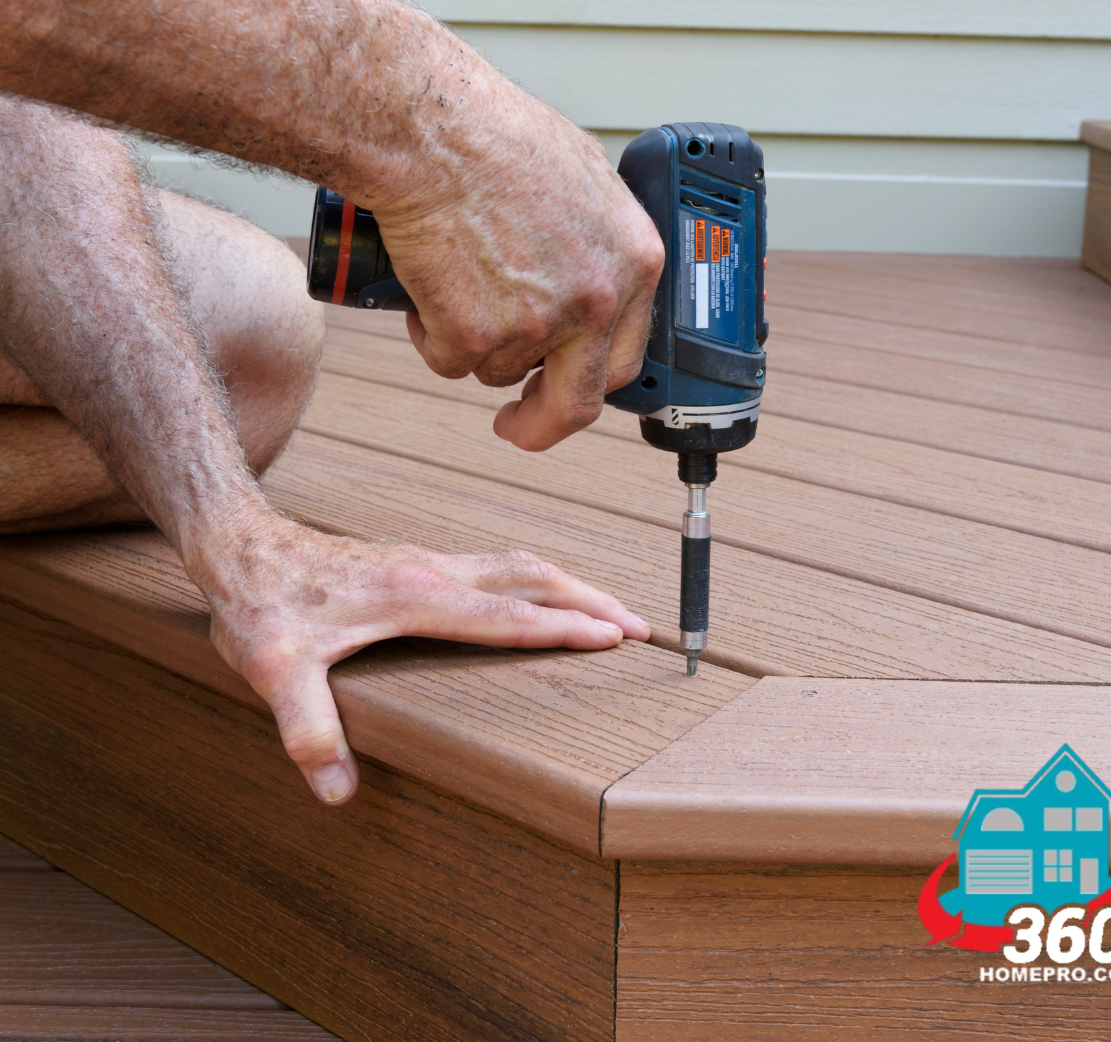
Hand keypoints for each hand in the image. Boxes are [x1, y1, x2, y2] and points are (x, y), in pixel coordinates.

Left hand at [197, 512, 649, 803]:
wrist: (241, 546)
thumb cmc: (260, 605)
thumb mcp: (273, 671)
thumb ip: (307, 728)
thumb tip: (338, 790)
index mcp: (414, 595)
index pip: (507, 616)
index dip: (562, 629)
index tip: (614, 637)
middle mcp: (434, 571)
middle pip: (533, 579)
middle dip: (592, 602)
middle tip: (641, 627)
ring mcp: (432, 561)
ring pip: (522, 566)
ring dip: (572, 585)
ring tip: (613, 611)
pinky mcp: (423, 561)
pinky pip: (502, 566)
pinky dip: (541, 581)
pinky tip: (544, 596)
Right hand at [371, 75, 663, 452]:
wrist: (431, 128)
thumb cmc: (495, 136)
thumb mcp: (584, 182)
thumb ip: (597, 244)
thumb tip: (591, 276)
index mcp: (633, 263)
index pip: (626, 356)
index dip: (590, 380)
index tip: (565, 391)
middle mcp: (596, 301)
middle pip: (577, 402)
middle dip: (542, 423)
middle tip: (515, 424)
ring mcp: (539, 324)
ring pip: (499, 370)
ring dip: (472, 343)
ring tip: (452, 274)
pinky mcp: (476, 335)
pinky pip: (449, 361)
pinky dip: (430, 334)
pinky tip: (426, 280)